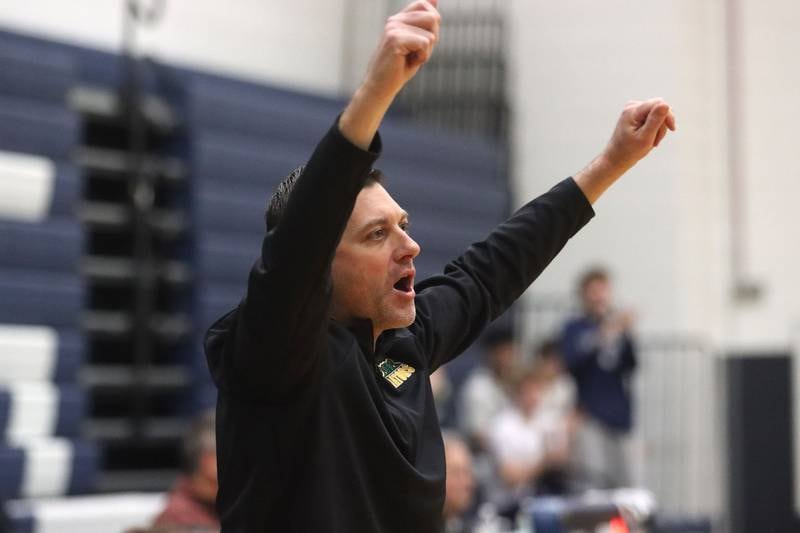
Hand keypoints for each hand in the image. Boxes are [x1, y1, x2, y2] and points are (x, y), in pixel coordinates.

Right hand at [339, 0, 440, 148]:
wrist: (380, 87)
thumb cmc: (398, 68)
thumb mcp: (416, 43)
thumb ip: (425, 21)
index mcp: (398, 18)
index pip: (425, 5)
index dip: (432, 24)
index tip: (420, 42)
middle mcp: (395, 20)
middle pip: (434, 18)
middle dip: (432, 39)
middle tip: (415, 53)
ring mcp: (394, 28)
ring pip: (431, 34)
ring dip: (426, 51)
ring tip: (410, 58)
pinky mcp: (395, 39)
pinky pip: (425, 43)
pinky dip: (422, 57)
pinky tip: (408, 62)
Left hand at [603, 98, 676, 172]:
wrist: (616, 158)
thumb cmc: (628, 151)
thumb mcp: (645, 137)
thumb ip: (655, 120)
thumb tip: (665, 105)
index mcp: (633, 110)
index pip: (659, 103)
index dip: (668, 115)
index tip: (672, 129)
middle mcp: (632, 106)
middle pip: (659, 109)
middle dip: (661, 125)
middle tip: (655, 141)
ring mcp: (634, 110)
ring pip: (657, 114)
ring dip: (658, 129)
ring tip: (651, 142)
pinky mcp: (636, 115)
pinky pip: (652, 118)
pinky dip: (654, 129)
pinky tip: (648, 139)